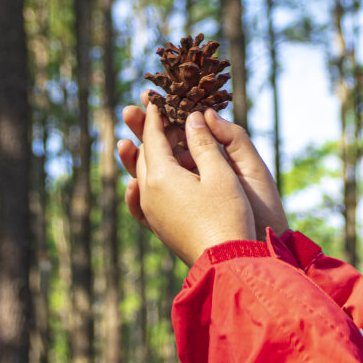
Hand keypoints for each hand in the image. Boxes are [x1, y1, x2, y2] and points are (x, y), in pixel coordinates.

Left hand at [115, 96, 254, 266]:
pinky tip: (134, 185)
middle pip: (144, 154)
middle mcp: (149, 193)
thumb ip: (203, 143)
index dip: (157, 116)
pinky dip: (137, 187)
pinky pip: (139, 201)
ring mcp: (151, 212)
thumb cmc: (228, 216)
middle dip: (149, 132)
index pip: (153, 137)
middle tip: (154, 115)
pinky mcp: (158, 227)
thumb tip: (192, 118)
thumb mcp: (220, 174)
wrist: (226, 263)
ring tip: (136, 143)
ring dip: (143, 156)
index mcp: (162, 176)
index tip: (158, 99)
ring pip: (142, 176)